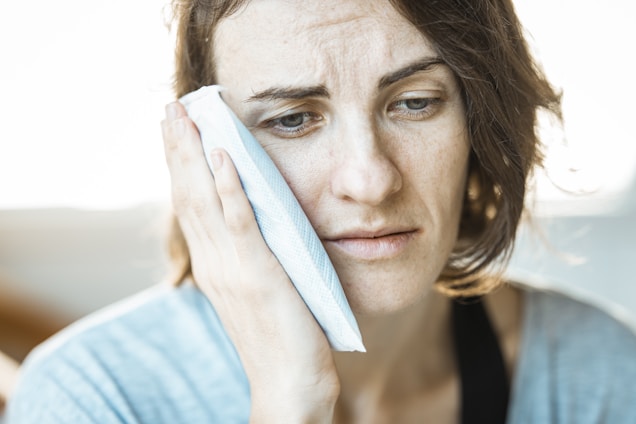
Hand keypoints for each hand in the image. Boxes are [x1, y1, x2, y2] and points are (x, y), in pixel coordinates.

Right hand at [161, 102, 338, 421]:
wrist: (288, 384)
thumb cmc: (279, 338)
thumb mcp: (257, 290)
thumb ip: (248, 257)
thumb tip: (253, 226)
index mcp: (214, 266)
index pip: (190, 205)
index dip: (180, 165)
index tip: (175, 130)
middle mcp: (215, 263)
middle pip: (187, 194)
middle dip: (178, 148)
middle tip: (170, 107)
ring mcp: (233, 268)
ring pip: (205, 200)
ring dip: (193, 154)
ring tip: (185, 116)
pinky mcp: (259, 274)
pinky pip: (240, 223)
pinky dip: (228, 187)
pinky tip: (221, 155)